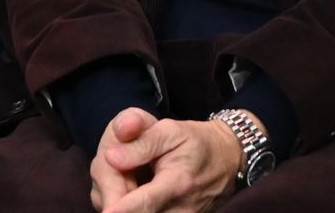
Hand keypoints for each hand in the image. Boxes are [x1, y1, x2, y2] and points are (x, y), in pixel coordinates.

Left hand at [93, 109, 246, 212]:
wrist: (226, 159)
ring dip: (125, 205)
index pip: (146, 202)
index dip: (123, 210)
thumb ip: (141, 142)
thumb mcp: (171, 130)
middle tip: (115, 173)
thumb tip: (110, 157)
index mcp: (177, 182)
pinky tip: (136, 195)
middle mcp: (180, 210)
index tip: (108, 211)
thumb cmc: (195, 141)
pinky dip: (136, 208)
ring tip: (131, 181)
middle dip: (115, 200)